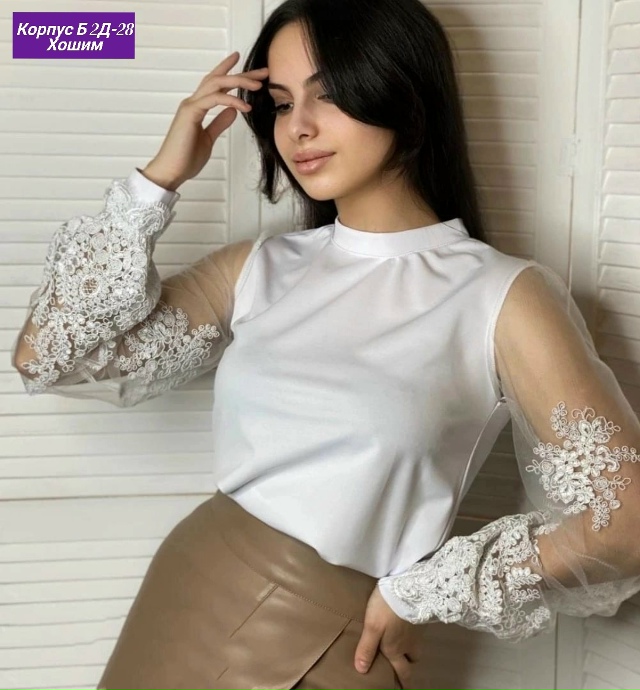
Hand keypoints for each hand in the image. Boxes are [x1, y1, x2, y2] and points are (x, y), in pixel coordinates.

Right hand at [143, 52, 268, 189]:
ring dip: (239, 81)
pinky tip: (245, 107)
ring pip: (216, 83)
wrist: (171, 171)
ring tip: (258, 84)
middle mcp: (193, 102)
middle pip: (218, 79)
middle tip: (263, 72)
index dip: (229, 72)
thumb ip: (219, 123)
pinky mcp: (191, 113)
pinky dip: (232, 100)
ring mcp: (191, 106)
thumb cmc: (186, 158)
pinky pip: (214, 99)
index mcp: (197, 107)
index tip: (246, 67)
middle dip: (241, 74)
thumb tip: (233, 111)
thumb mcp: (209, 138)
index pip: (215, 84)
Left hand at [354, 585, 422, 689]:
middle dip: (408, 666)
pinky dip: (413, 632)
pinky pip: (418, 631)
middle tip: (404, 666)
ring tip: (403, 643)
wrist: (408, 587)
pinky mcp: (421, 616)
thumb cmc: (386, 609)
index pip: (402, 671)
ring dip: (411, 648)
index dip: (403, 682)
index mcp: (395, 649)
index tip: (404, 688)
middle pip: (413, 660)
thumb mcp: (372, 628)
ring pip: (416, 645)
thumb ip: (366, 648)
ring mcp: (417, 630)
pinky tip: (406, 624)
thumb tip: (362, 670)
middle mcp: (409, 644)